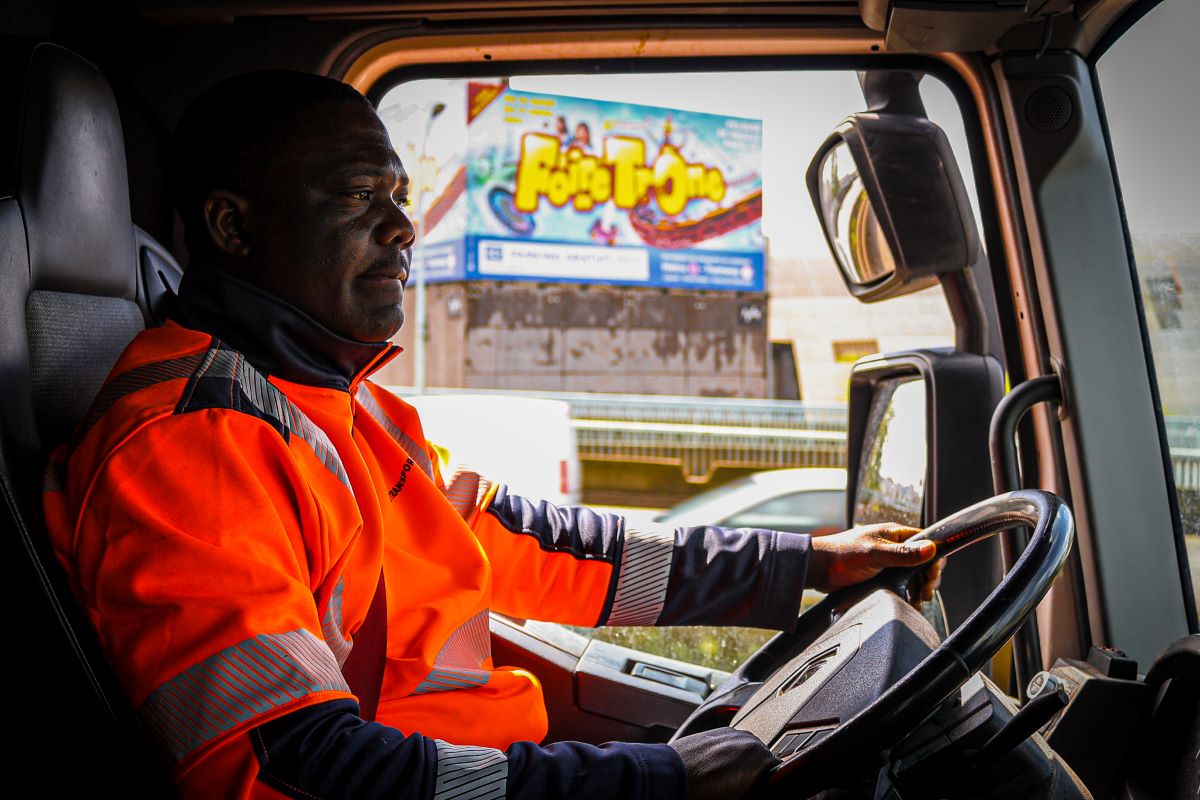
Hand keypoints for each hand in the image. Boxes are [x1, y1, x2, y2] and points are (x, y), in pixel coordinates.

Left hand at [667, 728, 777, 799]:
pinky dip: (725, 753)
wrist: (673, 775)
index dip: (769, 782)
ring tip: (724, 778)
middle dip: (755, 770)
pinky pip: (728, 743)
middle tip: (743, 787)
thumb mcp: (740, 794)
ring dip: (740, 760)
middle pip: (762, 756)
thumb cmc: (705, 790)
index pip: (778, 770)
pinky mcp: (714, 731)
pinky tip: (713, 768)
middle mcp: (748, 739)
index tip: (762, 788)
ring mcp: (730, 732)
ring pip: (745, 748)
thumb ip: (754, 785)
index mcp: (760, 756)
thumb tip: (753, 784)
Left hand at [807, 523, 944, 604]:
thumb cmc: (842, 556)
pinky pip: (901, 585)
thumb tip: (931, 548)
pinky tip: (907, 602)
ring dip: (918, 589)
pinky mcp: (881, 576)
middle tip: (923, 594)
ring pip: (913, 576)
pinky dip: (907, 594)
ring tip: (916, 601)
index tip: (931, 577)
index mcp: (895, 534)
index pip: (927, 543)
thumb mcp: (875, 554)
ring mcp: (888, 562)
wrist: (817, 569)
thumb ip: (903, 553)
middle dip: (927, 579)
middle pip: (923, 562)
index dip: (934, 560)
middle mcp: (894, 547)